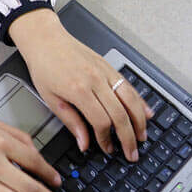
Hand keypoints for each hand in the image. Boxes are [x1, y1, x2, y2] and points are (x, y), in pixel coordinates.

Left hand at [9, 9, 151, 160]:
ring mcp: (104, 72)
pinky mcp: (108, 66)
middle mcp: (95, 80)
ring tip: (142, 136)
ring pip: (130, 99)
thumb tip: (84, 143)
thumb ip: (71, 122)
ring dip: (139, 121)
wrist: (45, 39)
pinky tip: (147, 112)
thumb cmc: (44, 66)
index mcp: (78, 90)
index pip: (101, 121)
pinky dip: (140, 100)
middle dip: (128, 137)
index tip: (107, 148)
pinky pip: (129, 85)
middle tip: (132, 152)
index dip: (106, 139)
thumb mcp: (50, 98)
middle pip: (120, 114)